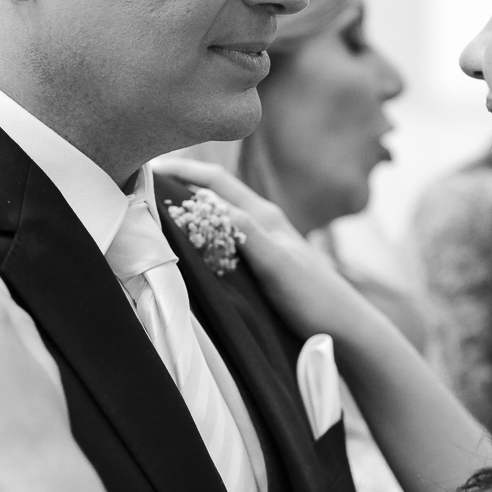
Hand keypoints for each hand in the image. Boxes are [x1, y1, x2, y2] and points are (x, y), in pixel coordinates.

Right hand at [153, 159, 372, 342]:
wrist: (347, 327)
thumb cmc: (315, 298)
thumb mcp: (278, 265)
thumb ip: (248, 232)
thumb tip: (210, 204)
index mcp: (264, 215)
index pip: (216, 182)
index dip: (183, 170)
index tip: (147, 164)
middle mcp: (264, 221)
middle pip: (217, 191)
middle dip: (183, 180)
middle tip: (144, 180)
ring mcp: (267, 239)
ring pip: (222, 211)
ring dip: (193, 203)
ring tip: (159, 205)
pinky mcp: (267, 259)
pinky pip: (228, 233)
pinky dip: (206, 228)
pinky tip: (194, 240)